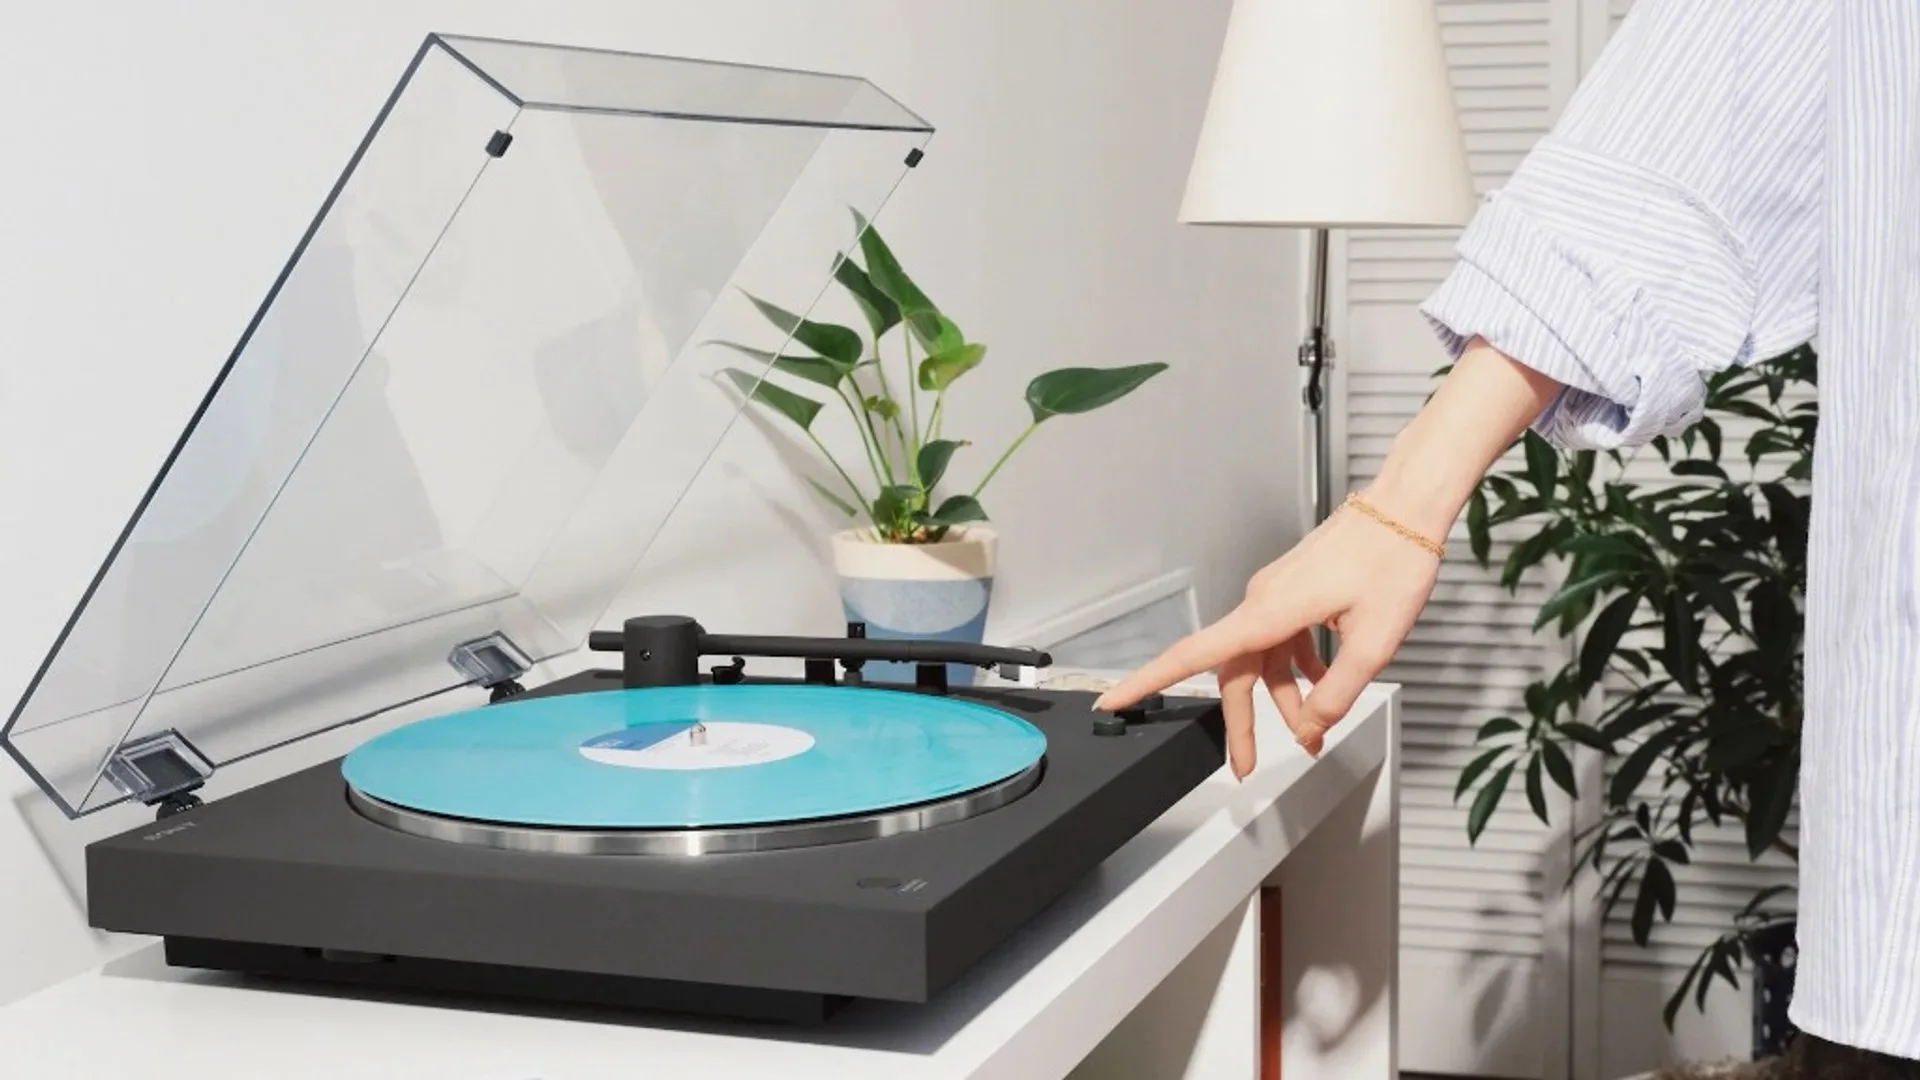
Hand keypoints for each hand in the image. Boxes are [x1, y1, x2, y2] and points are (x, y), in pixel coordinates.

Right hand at [1093, 493, 1442, 776]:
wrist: (1407, 508)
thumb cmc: (1392, 560)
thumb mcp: (1373, 643)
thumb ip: (1337, 693)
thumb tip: (1309, 729)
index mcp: (1268, 613)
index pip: (1192, 656)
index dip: (1148, 682)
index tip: (1113, 700)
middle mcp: (1262, 602)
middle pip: (1234, 673)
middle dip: (1243, 723)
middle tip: (1245, 766)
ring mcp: (1277, 595)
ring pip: (1264, 660)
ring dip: (1283, 699)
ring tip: (1314, 731)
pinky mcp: (1295, 591)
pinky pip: (1283, 641)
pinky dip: (1299, 670)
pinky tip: (1326, 685)